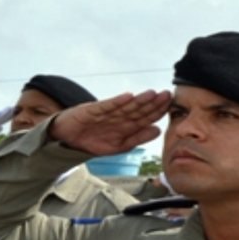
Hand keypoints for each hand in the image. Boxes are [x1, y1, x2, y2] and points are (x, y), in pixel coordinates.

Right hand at [49, 90, 171, 156]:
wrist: (66, 140)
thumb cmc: (93, 141)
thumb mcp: (118, 145)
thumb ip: (138, 138)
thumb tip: (157, 130)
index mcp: (125, 125)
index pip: (145, 117)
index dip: (157, 111)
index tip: (171, 105)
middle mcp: (118, 116)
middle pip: (138, 109)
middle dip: (153, 102)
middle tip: (167, 94)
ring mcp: (106, 112)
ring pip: (125, 106)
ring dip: (139, 100)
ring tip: (152, 94)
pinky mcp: (92, 110)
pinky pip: (107, 106)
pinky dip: (117, 102)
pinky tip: (128, 97)